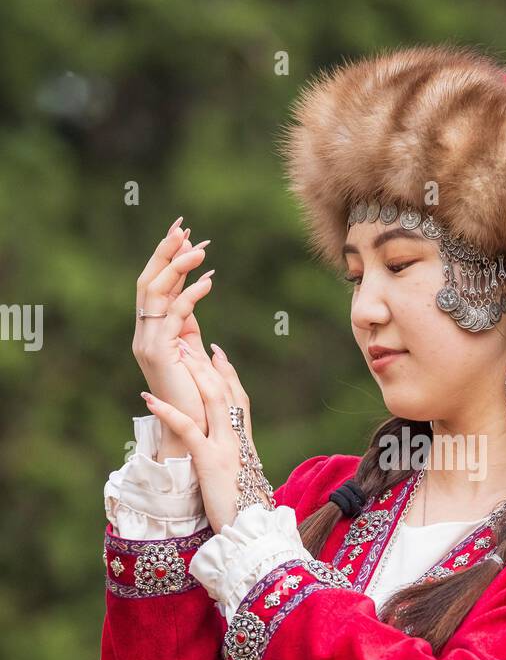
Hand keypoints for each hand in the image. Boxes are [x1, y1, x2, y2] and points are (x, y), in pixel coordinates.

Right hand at [133, 215, 215, 441]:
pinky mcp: (158, 354)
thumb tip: (198, 289)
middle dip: (164, 252)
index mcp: (150, 332)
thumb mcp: (194, 352)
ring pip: (156, 294)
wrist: (191, 433)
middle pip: (148, 282)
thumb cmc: (196, 397)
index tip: (185, 233)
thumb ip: (191, 325)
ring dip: (177, 268)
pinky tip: (208, 282)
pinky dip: (190, 296)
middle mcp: (143, 334)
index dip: (167, 258)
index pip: (155, 286)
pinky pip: (173, 316)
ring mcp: (147, 343)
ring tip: (199, 250)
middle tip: (183, 227)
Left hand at [140, 342, 264, 533]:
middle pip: (225, 389)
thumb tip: (222, 448)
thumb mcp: (238, 475)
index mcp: (244, 440)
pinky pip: (187, 429)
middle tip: (189, 341)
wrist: (250, 529)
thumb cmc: (243, 508)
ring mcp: (224, 446)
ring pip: (211, 399)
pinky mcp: (208, 460)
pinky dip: (168, 411)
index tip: (216, 352)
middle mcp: (237, 438)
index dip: (227, 372)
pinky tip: (149, 399)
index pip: (238, 397)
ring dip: (192, 373)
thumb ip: (231, 456)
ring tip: (175, 354)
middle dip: (206, 363)